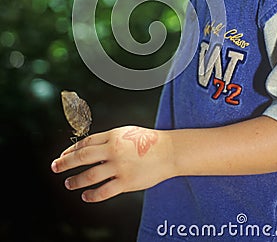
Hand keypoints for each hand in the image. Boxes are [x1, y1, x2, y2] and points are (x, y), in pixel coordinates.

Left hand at [51, 126, 174, 202]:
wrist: (169, 151)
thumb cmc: (149, 141)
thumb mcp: (126, 132)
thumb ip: (109, 139)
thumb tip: (90, 148)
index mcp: (113, 136)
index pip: (86, 142)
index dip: (71, 149)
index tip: (63, 154)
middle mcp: (113, 150)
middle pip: (82, 156)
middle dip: (65, 162)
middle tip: (55, 166)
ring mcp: (119, 167)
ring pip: (90, 175)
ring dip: (76, 180)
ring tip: (68, 183)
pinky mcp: (126, 182)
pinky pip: (104, 191)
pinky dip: (92, 195)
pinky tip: (86, 196)